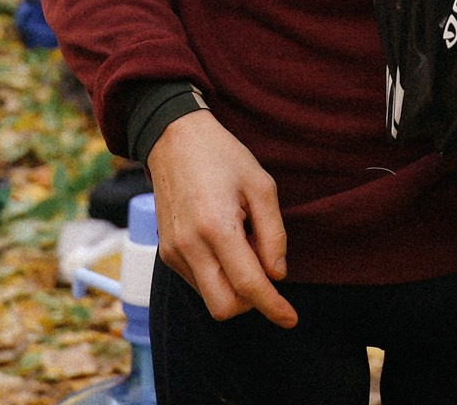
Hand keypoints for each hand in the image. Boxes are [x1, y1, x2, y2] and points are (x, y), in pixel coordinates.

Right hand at [146, 111, 298, 327]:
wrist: (174, 139)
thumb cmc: (222, 156)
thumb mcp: (261, 186)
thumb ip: (274, 234)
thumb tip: (277, 275)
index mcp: (216, 227)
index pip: (248, 285)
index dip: (273, 306)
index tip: (290, 318)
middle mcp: (189, 246)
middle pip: (224, 308)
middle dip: (250, 302)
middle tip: (264, 267)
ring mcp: (173, 251)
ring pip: (209, 298)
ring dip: (234, 285)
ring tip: (242, 242)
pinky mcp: (167, 252)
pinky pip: (197, 282)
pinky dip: (218, 275)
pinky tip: (225, 243)